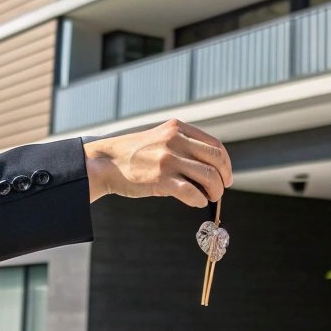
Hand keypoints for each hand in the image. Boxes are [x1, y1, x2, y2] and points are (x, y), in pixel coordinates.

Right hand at [84, 119, 231, 206]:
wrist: (105, 162)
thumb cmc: (134, 154)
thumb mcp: (159, 138)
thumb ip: (182, 144)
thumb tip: (210, 166)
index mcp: (177, 128)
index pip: (215, 145)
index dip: (225, 162)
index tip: (226, 175)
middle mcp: (175, 140)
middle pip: (216, 160)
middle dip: (224, 177)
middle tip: (222, 189)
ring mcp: (168, 160)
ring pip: (208, 177)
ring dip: (215, 191)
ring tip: (210, 197)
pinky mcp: (161, 180)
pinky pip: (192, 192)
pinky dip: (199, 200)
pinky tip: (196, 201)